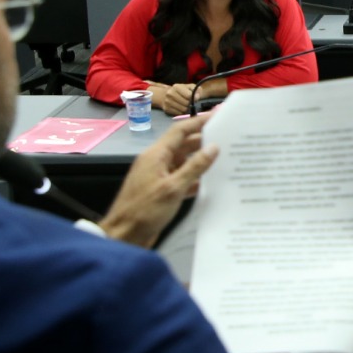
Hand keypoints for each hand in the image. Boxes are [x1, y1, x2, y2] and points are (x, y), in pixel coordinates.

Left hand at [99, 113, 218, 247]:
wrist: (124, 236)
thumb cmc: (144, 211)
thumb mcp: (173, 188)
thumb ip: (194, 167)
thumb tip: (214, 148)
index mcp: (156, 155)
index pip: (180, 131)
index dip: (199, 122)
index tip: (218, 116)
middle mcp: (157, 162)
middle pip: (183, 145)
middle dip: (204, 140)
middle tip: (228, 137)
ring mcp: (159, 177)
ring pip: (184, 162)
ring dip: (202, 160)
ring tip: (226, 157)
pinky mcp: (162, 191)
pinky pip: (182, 178)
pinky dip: (196, 178)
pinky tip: (213, 182)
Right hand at [147, 81, 197, 116]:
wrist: (164, 95)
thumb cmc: (180, 91)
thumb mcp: (188, 87)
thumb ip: (196, 89)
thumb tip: (198, 96)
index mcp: (176, 87)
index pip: (189, 95)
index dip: (194, 97)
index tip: (195, 98)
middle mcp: (170, 93)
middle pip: (186, 103)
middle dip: (190, 103)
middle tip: (189, 102)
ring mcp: (167, 102)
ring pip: (183, 109)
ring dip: (186, 108)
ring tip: (184, 105)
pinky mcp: (167, 109)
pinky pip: (179, 113)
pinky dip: (181, 112)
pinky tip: (180, 108)